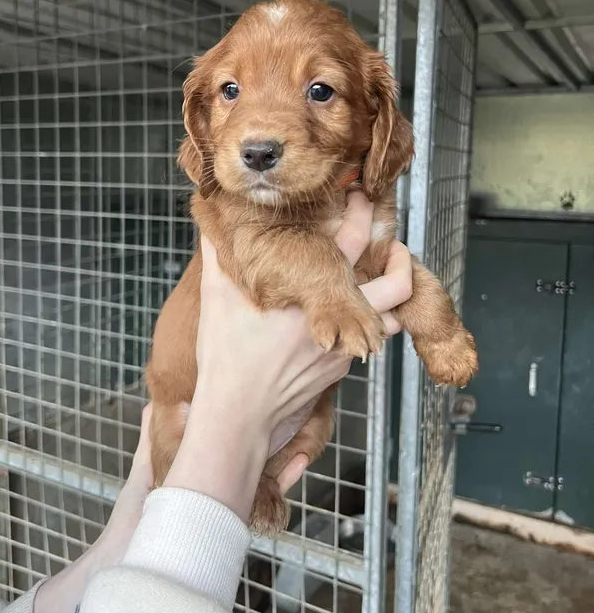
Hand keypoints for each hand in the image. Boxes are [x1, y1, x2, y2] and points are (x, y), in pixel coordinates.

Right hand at [165, 191, 412, 521]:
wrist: (238, 414)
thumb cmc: (226, 357)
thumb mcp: (217, 299)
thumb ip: (219, 257)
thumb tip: (212, 226)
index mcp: (310, 292)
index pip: (352, 242)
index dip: (362, 214)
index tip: (361, 198)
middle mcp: (337, 318)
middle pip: (396, 284)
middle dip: (400, 256)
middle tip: (392, 241)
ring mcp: (344, 347)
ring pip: (393, 318)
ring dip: (394, 297)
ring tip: (384, 279)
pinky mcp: (339, 370)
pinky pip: (369, 341)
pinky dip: (370, 322)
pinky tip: (350, 314)